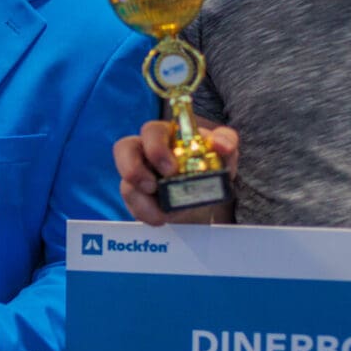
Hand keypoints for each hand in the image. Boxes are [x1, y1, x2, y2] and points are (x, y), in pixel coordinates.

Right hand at [114, 120, 238, 225]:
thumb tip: (221, 145)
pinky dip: (147, 213)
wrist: (205, 194)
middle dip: (133, 168)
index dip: (155, 148)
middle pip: (124, 148)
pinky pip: (133, 205)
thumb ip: (227, 141)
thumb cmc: (209, 165)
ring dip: (140, 199)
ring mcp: (137, 175)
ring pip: (125, 182)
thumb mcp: (223, 152)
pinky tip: (161, 219)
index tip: (171, 169)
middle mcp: (145, 151)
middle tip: (152, 186)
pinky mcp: (136, 197)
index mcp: (165, 135)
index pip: (151, 131)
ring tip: (161, 213)